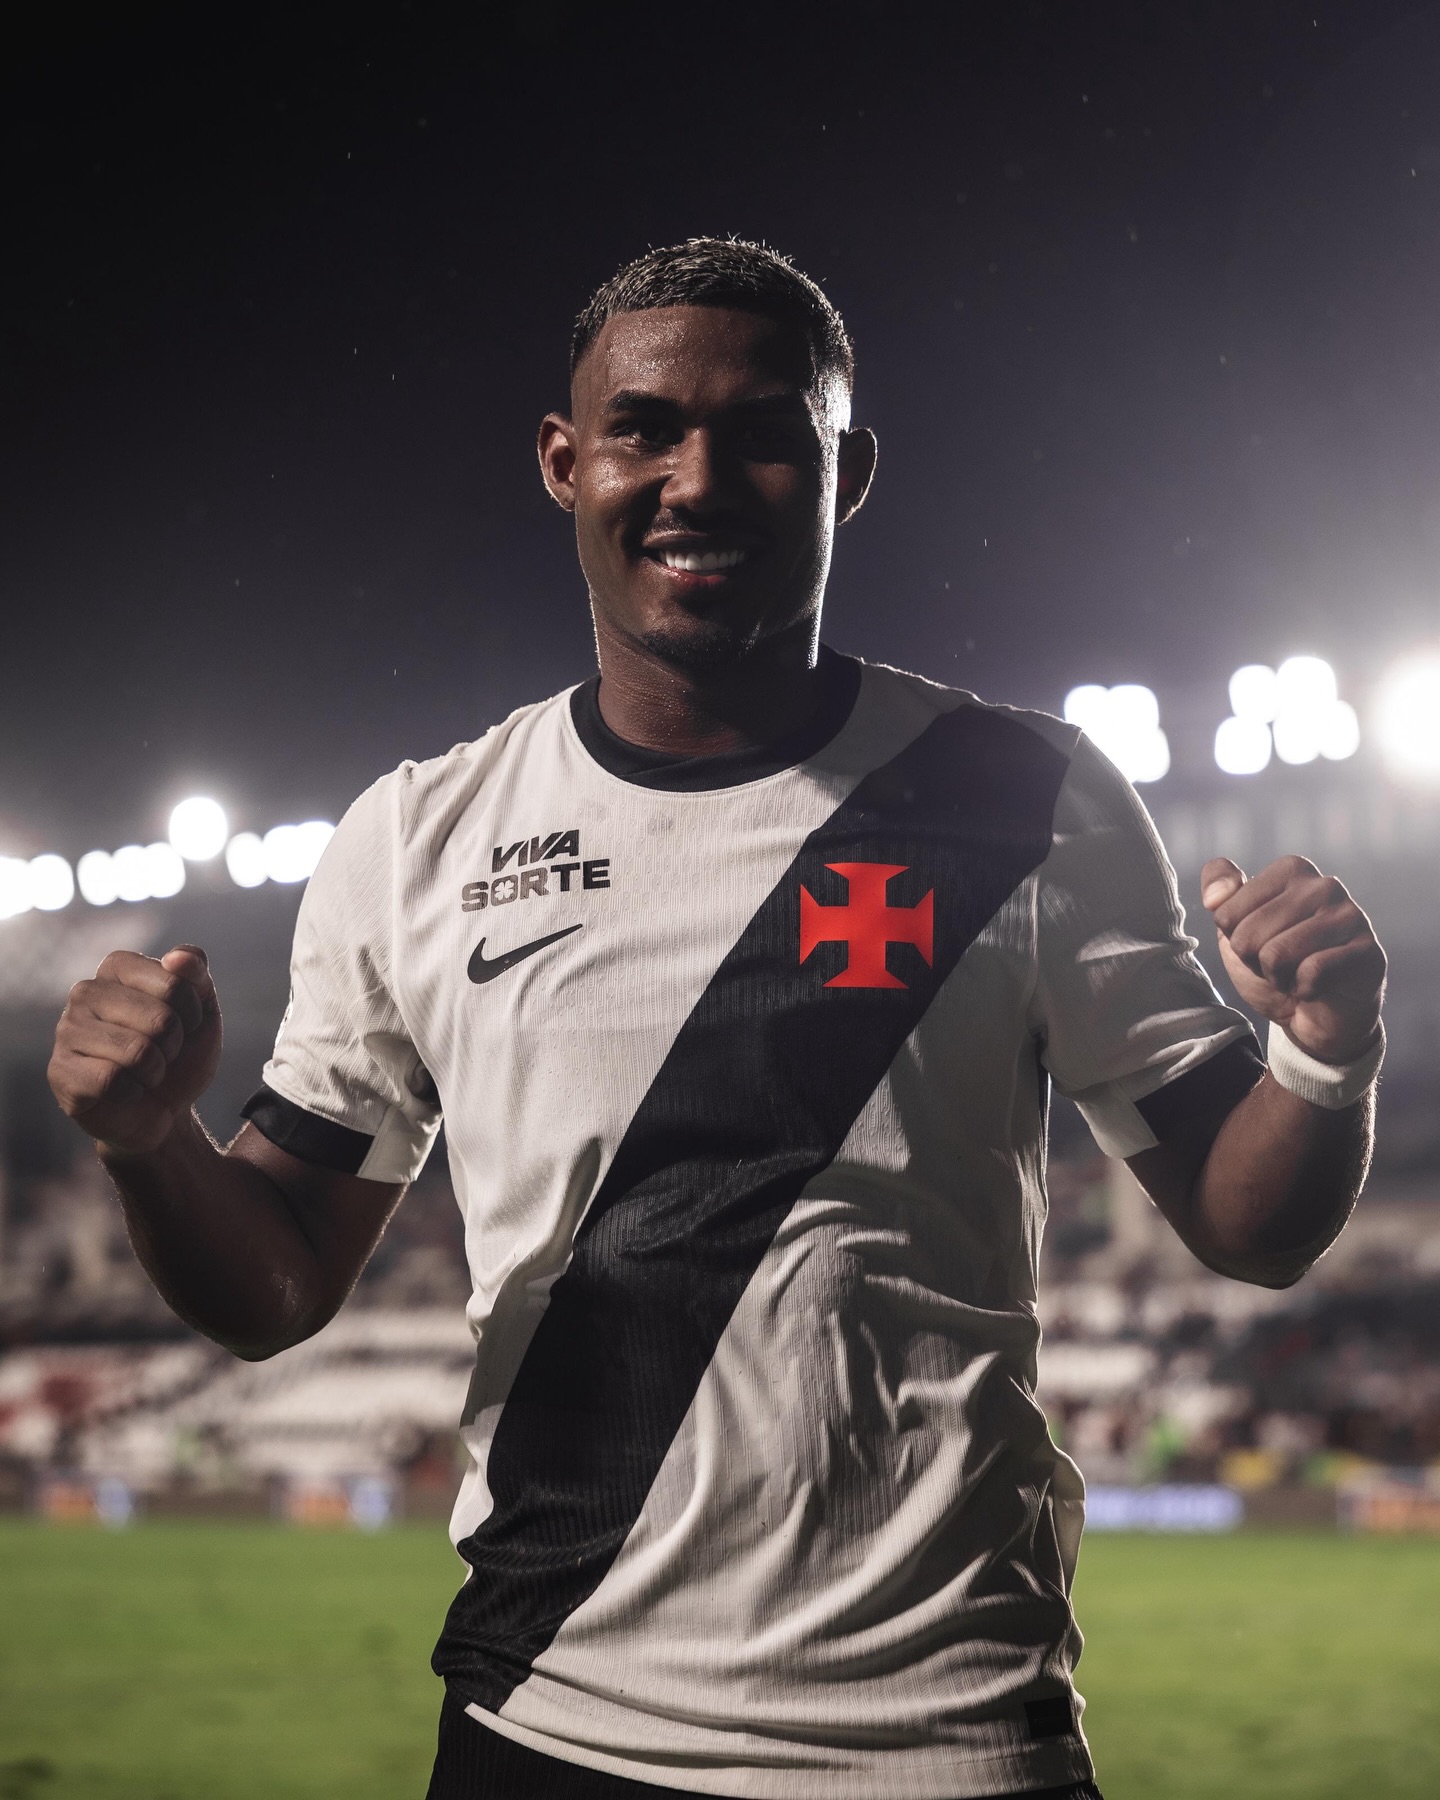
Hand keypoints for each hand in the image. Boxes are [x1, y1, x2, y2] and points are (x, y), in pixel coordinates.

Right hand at [48, 945, 221, 1155]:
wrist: (165, 1112)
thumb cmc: (180, 1055)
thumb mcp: (203, 1011)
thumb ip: (197, 973)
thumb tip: (177, 957)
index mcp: (117, 968)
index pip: (174, 981)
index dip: (192, 1011)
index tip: (184, 1023)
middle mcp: (85, 992)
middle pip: (160, 1019)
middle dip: (174, 1046)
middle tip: (162, 1054)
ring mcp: (66, 1031)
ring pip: (137, 1052)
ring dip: (155, 1071)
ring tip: (143, 1072)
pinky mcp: (59, 1071)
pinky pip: (112, 1080)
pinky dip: (132, 1092)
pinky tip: (123, 1091)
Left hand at [1201, 857, 1385, 1064]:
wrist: (1318, 1016)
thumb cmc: (1277, 966)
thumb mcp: (1236, 930)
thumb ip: (1221, 898)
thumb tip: (1214, 896)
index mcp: (1291, 870)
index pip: (1226, 913)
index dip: (1236, 942)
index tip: (1262, 945)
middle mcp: (1323, 885)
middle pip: (1248, 935)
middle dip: (1257, 962)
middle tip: (1282, 965)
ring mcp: (1350, 916)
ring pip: (1276, 954)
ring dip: (1279, 978)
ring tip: (1298, 973)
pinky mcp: (1367, 950)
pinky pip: (1310, 973)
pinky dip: (1304, 989)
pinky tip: (1318, 986)